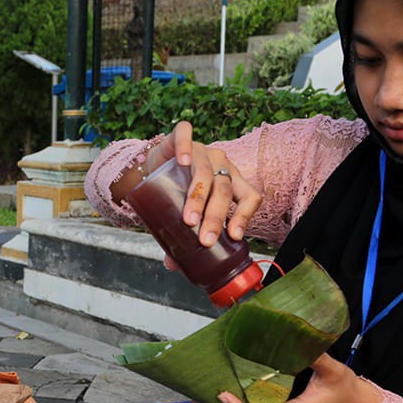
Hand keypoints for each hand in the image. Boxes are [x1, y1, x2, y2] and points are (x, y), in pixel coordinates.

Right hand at [163, 120, 263, 247]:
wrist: (152, 166)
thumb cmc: (175, 191)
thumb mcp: (183, 213)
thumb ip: (182, 236)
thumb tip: (173, 265)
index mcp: (230, 183)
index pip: (250, 196)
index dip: (245, 216)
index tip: (233, 236)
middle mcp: (220, 165)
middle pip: (225, 190)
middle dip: (216, 217)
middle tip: (205, 239)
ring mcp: (202, 150)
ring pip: (206, 172)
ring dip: (199, 197)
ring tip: (189, 219)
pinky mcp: (179, 138)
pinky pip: (185, 136)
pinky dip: (185, 148)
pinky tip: (183, 162)